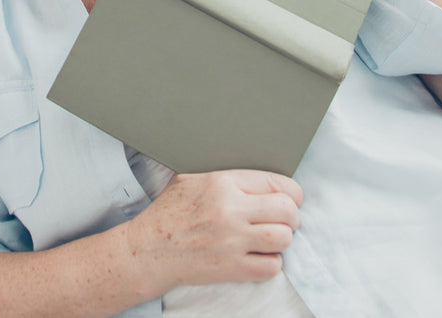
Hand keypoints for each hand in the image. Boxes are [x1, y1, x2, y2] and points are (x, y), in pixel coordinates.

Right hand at [126, 170, 301, 289]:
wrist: (150, 249)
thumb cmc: (169, 212)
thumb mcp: (191, 178)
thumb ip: (223, 174)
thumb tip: (253, 174)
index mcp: (222, 182)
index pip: (276, 182)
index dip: (291, 192)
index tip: (291, 199)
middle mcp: (231, 210)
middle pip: (287, 210)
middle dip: (292, 216)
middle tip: (285, 220)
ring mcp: (232, 241)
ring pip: (283, 238)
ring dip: (282, 240)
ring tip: (272, 238)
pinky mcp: (232, 268)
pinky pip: (271, 267)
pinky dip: (271, 263)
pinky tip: (260, 256)